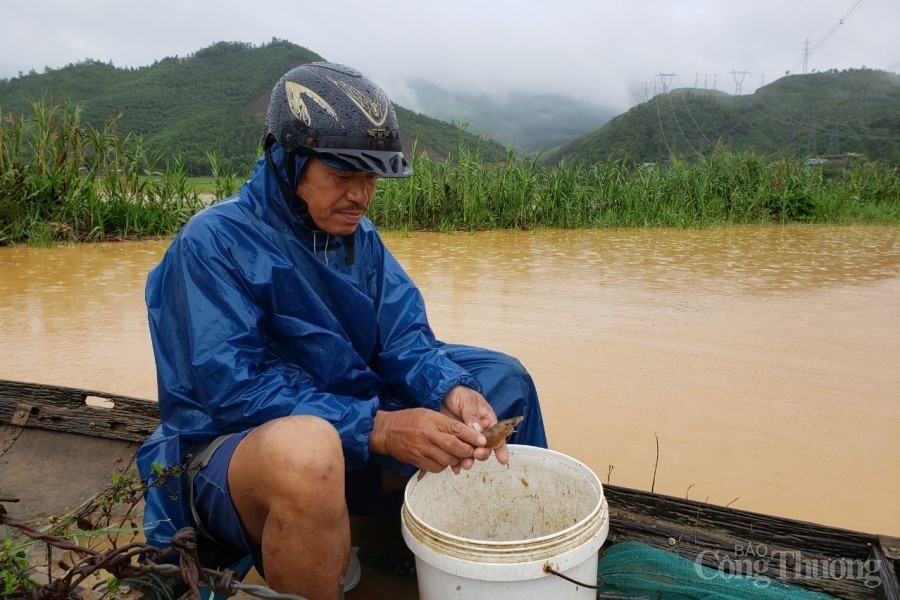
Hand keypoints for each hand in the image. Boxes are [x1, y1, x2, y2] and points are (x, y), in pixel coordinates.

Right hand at [369, 407, 486, 474]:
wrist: (386, 431)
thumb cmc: (410, 419)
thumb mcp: (429, 413)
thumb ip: (446, 423)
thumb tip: (468, 433)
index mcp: (433, 420)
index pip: (456, 428)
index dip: (472, 436)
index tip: (483, 441)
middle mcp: (428, 434)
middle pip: (453, 446)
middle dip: (467, 450)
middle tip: (475, 452)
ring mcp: (422, 449)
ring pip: (447, 459)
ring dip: (457, 459)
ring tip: (460, 456)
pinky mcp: (417, 460)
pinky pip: (436, 467)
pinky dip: (444, 465)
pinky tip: (444, 460)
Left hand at [440, 386, 508, 468]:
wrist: (444, 393)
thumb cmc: (461, 394)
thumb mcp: (468, 401)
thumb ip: (472, 415)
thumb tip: (478, 430)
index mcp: (488, 421)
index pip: (497, 436)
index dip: (501, 449)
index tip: (502, 460)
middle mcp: (480, 433)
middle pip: (485, 448)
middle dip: (482, 454)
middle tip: (476, 455)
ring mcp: (467, 438)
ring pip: (471, 453)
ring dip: (469, 461)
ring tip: (464, 465)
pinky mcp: (455, 441)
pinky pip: (458, 454)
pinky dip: (456, 462)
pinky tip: (454, 468)